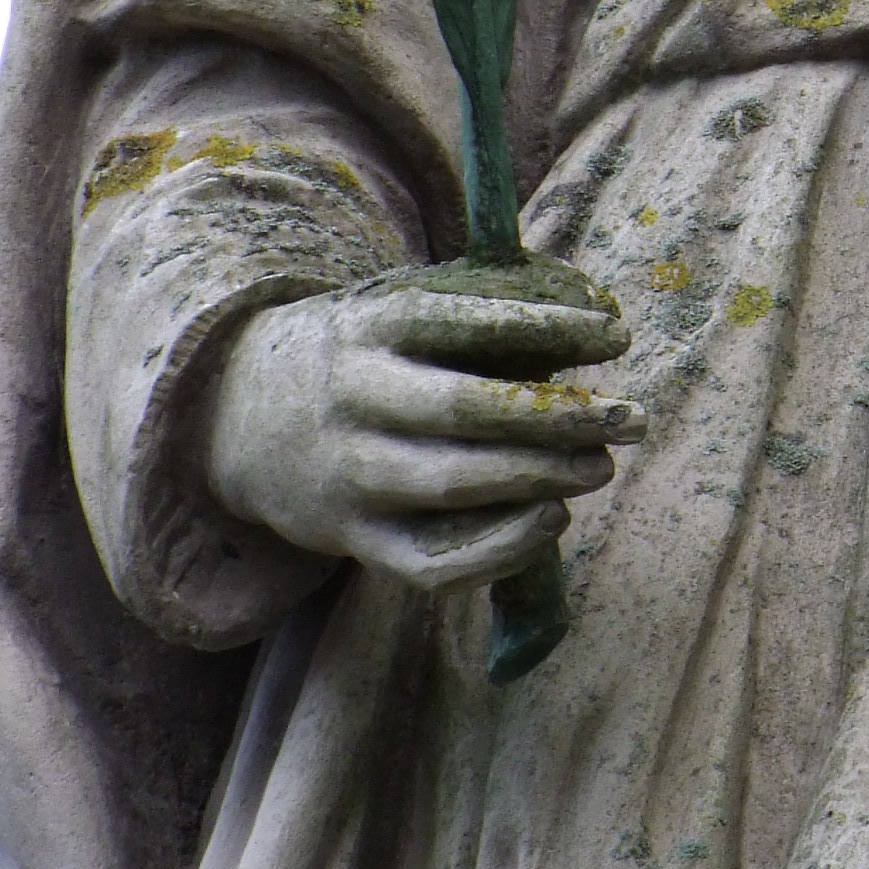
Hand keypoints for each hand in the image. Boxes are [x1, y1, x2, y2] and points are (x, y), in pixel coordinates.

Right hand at [206, 267, 638, 591]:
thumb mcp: (397, 305)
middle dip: (559, 415)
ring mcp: (347, 473)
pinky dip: (500, 550)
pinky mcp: (349, 538)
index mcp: (369, 324)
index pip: (465, 320)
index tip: (615, 336)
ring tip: (599, 466)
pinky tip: (551, 520)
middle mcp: (352, 396)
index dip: (547, 327)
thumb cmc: (364, 352)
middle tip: (630, 417)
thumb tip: (599, 318)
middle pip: (464, 409)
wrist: (238, 412)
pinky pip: (431, 562)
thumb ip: (483, 306)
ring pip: (452, 484)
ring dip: (539, 478)